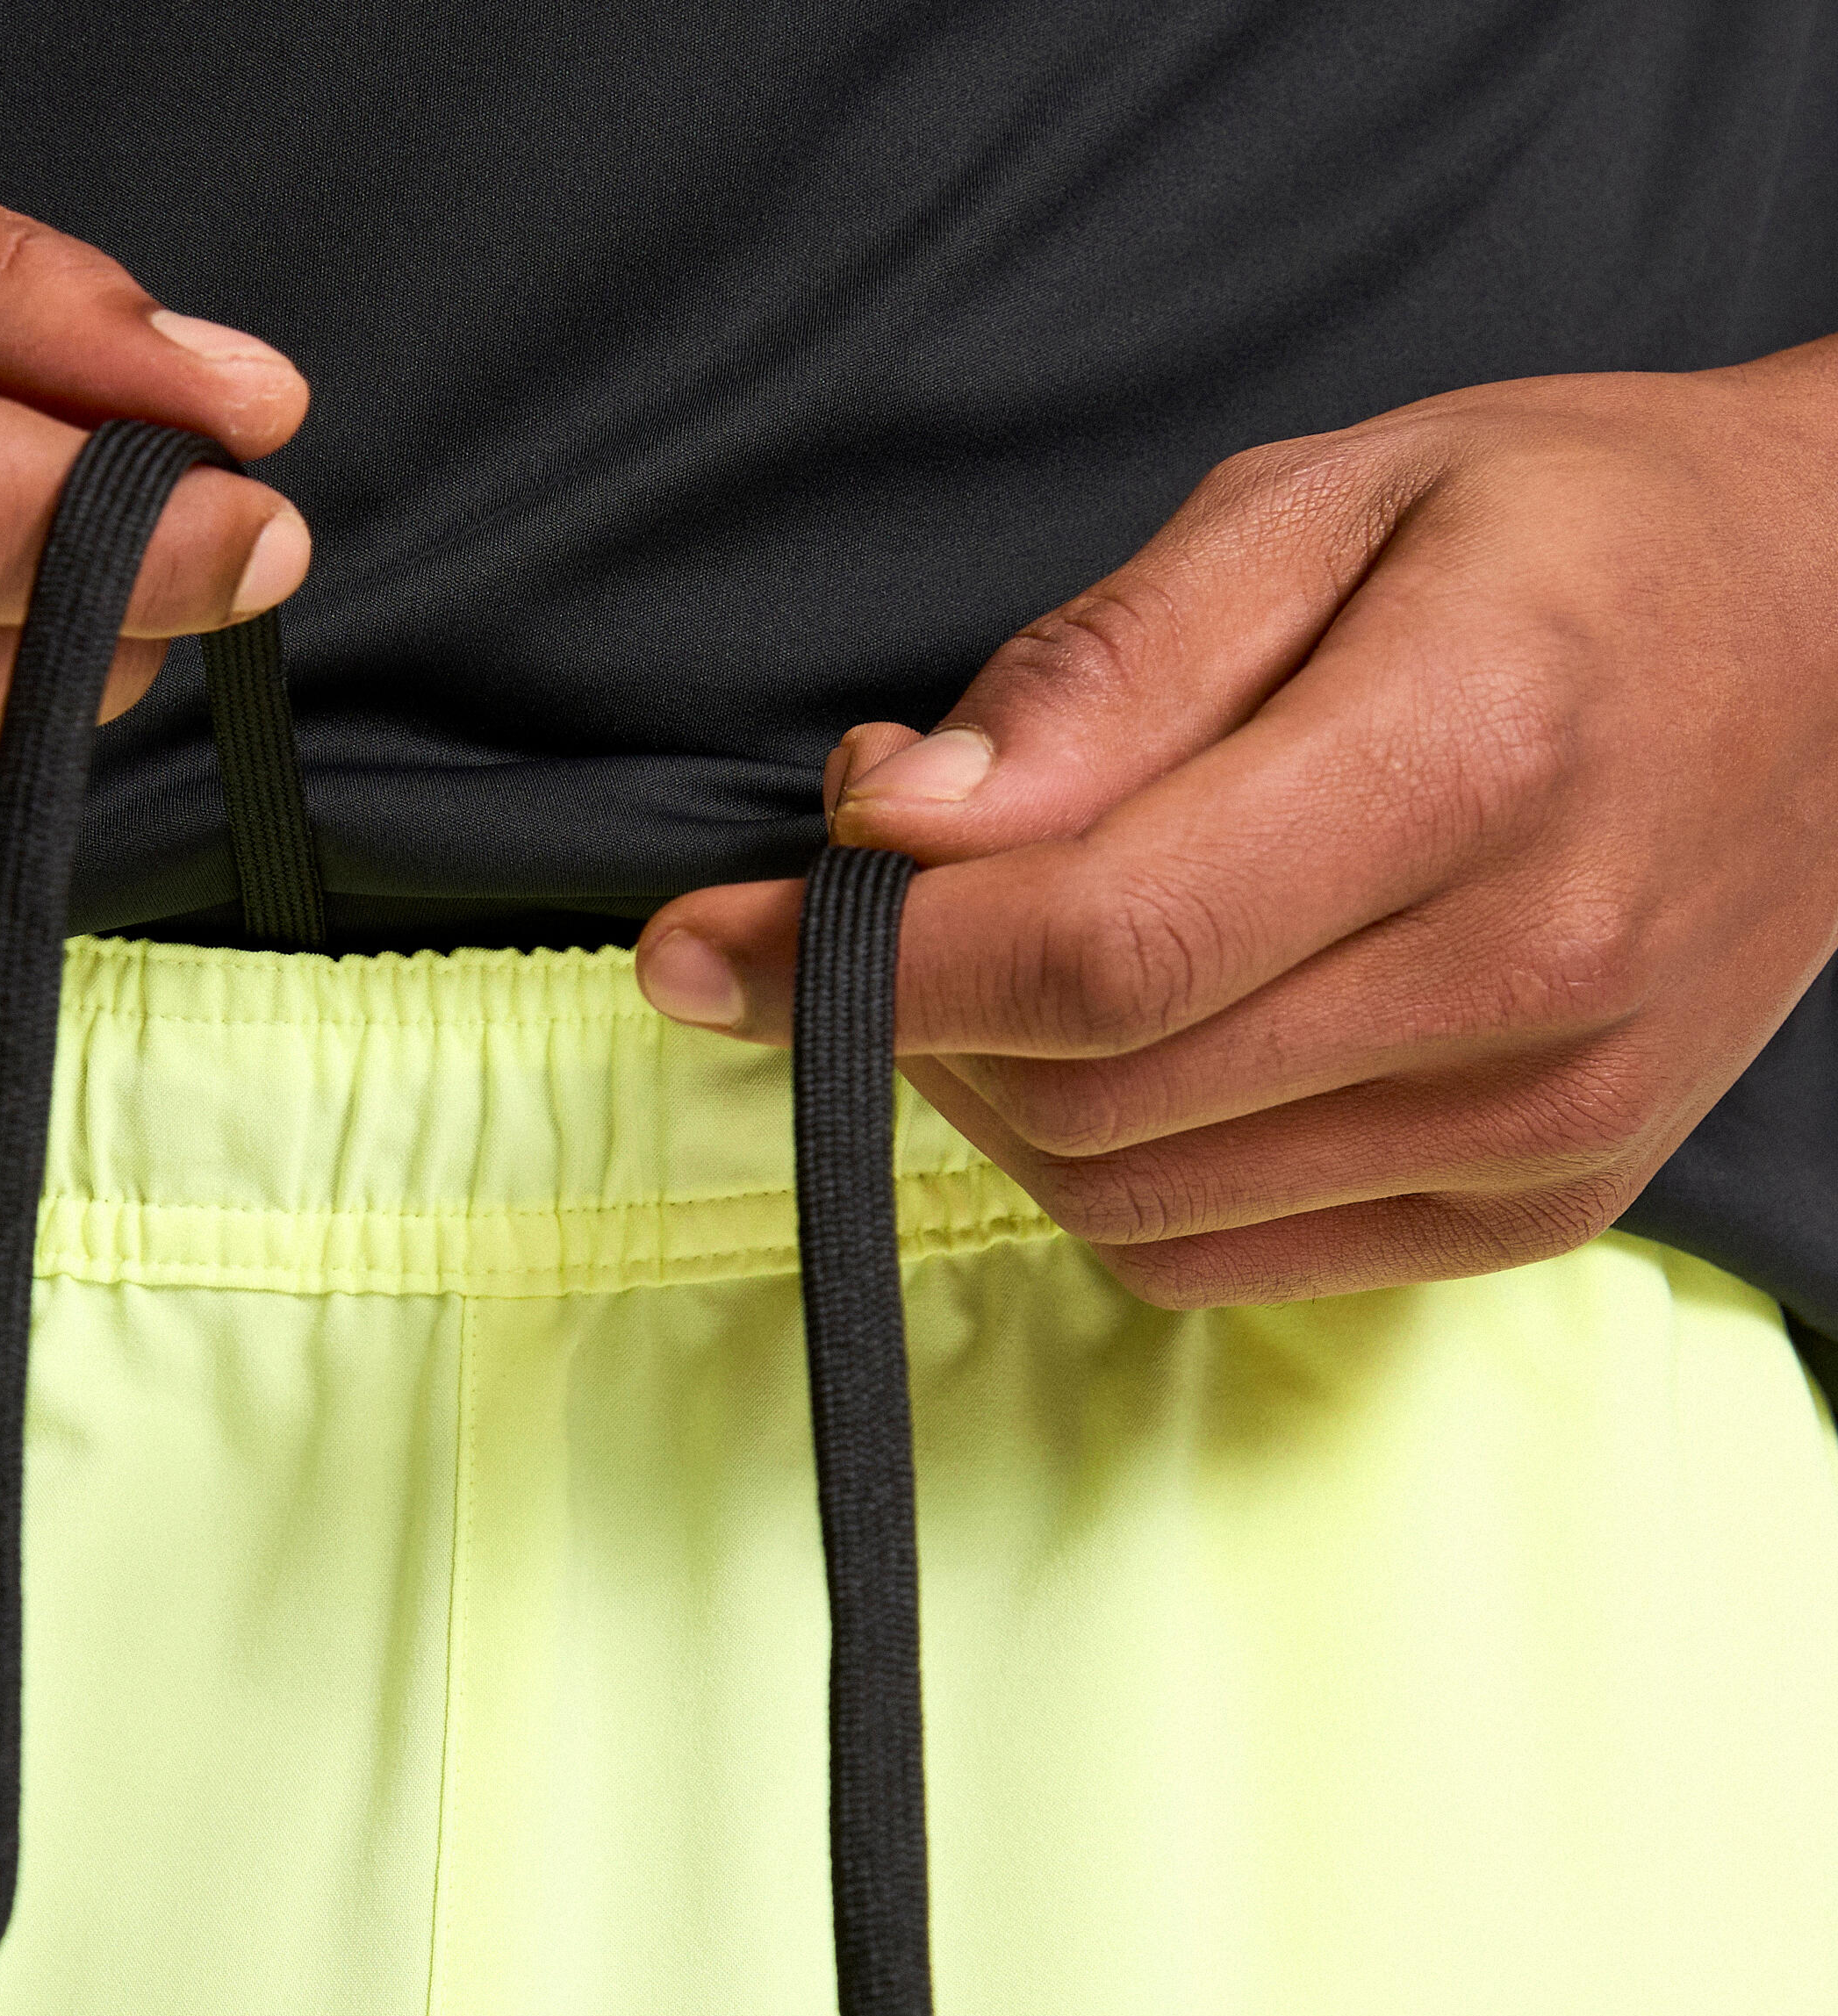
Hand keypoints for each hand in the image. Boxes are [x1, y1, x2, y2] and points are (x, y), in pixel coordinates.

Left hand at [636, 344, 1837, 1305]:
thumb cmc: (1569, 542)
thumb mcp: (1322, 501)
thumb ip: (1098, 673)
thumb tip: (891, 823)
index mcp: (1474, 758)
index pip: (1092, 947)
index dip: (857, 969)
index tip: (708, 948)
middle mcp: (1525, 979)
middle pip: (1083, 1089)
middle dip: (906, 1020)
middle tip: (884, 901)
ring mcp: (1538, 1125)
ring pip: (1123, 1199)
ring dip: (991, 1099)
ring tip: (1016, 953)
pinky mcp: (1530, 1210)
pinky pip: (1211, 1254)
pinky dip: (1099, 1170)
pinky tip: (1119, 1046)